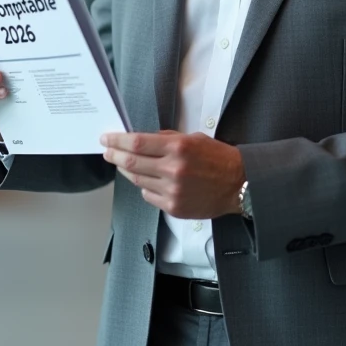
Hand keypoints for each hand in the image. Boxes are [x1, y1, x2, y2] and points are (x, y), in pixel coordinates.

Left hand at [100, 130, 244, 219]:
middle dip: (114, 155)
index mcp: (178, 148)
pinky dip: (144, 186)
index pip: (137, 143)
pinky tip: (147, 180)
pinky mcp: (174, 207)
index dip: (117, 140)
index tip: (107, 139)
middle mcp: (173, 169)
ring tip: (123, 164)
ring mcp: (172, 190)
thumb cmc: (218, 158)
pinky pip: (148, 195)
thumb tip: (140, 139)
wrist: (239, 184)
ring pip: (137, 180)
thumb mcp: (193, 138)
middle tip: (107, 151)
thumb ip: (166, 138)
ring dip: (126, 171)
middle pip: (131, 162)